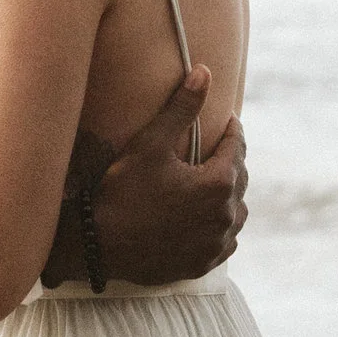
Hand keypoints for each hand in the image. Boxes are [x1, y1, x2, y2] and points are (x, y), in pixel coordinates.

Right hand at [56, 66, 248, 285]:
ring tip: (213, 183)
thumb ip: (181, 108)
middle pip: (239, 179)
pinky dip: (221, 227)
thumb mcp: (150, 144)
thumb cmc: (122, 192)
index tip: (226, 120)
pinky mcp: (203, 264)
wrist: (97, 246)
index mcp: (218, 183)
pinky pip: (226, 242)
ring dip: (229, 196)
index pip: (237, 147)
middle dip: (230, 161)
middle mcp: (225, 216)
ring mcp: (215, 244)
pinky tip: (207, 220)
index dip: (232, 130)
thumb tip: (204, 72)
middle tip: (217, 149)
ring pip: (236, 213)